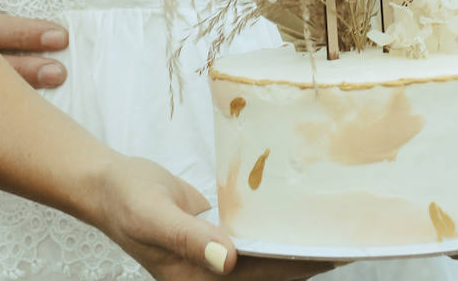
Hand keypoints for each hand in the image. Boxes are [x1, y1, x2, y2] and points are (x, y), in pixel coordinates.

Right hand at [93, 156, 333, 280]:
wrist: (108, 185)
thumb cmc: (127, 200)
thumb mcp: (154, 217)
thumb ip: (190, 239)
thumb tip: (228, 260)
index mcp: (196, 279)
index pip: (259, 276)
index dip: (297, 267)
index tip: (335, 254)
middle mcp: (209, 275)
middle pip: (268, 274)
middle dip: (306, 261)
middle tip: (349, 240)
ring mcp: (212, 258)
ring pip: (262, 260)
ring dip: (293, 250)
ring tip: (333, 232)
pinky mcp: (213, 238)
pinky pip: (249, 241)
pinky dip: (272, 234)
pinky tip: (294, 219)